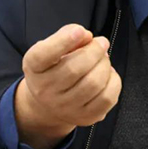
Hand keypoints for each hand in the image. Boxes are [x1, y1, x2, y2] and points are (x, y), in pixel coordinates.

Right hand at [14, 24, 121, 148]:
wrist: (49, 102)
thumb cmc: (54, 67)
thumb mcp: (52, 48)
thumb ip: (67, 36)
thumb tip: (87, 37)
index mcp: (34, 67)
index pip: (43, 55)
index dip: (63, 41)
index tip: (80, 30)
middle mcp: (45, 91)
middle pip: (75, 69)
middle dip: (95, 51)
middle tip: (101, 43)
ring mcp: (64, 107)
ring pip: (94, 83)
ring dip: (105, 65)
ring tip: (103, 59)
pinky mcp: (84, 117)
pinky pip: (107, 98)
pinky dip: (113, 81)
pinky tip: (107, 75)